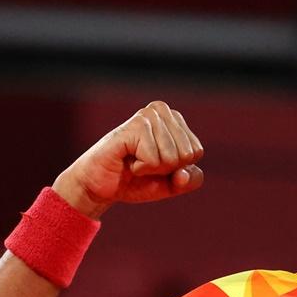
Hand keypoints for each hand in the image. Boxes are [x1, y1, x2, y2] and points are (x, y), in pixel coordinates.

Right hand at [52, 101, 204, 217]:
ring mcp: (147, 115)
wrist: (100, 186)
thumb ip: (190, 180)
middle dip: (166, 169)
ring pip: (172, 158)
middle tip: (143, 163)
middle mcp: (162, 111)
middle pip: (187, 154)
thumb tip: (183, 173)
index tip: (156, 164)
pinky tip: (127, 159)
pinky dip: (141, 169)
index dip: (178, 168)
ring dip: (151, 169)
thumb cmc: (136, 180)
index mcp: (175, 119)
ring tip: (135, 161)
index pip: (196, 152)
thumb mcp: (172, 184)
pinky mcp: (134, 126)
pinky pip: (154, 160)